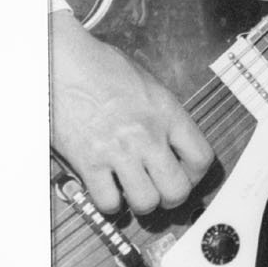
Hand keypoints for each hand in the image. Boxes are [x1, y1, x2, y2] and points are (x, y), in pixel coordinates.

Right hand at [49, 10, 214, 216]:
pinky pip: (107, 202)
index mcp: (168, 114)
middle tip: (161, 193)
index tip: (186, 175)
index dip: (196, 175)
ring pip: (145, 202)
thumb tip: (172, 141)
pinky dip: (108, 203)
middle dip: (172, 198)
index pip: (201, 158)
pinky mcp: (89, 162)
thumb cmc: (103, 67)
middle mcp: (148, 135)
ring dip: (141, 203)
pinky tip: (107, 189)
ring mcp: (119, 151)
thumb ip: (164, 116)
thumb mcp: (149, 86)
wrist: (66, 63)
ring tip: (133, 193)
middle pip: (177, 189)